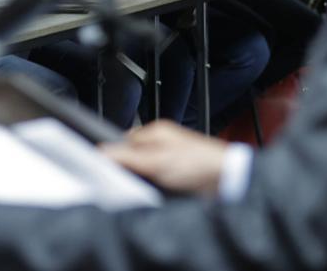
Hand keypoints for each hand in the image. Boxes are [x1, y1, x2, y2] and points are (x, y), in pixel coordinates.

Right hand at [103, 121, 227, 195]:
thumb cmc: (199, 162)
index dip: (114, 156)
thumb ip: (126, 156)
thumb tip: (100, 152)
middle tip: (129, 182)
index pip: (122, 142)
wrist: (227, 181)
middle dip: (128, 172)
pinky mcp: (176, 178)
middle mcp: (161, 145)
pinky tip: (158, 194)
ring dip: (143, 183)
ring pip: (143, 173)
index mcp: (155, 132)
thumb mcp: (155, 160)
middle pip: (132, 159)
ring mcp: (169, 162)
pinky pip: (156, 184)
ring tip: (147, 189)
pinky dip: (154, 190)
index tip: (106, 170)